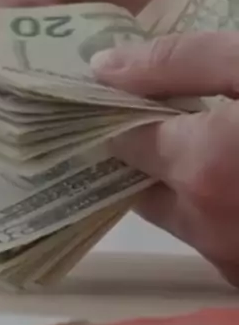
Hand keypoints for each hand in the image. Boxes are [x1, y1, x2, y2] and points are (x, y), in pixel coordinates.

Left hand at [91, 32, 238, 287]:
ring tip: (204, 137)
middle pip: (144, 187)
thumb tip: (107, 68)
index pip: (120, 141)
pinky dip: (217, 207)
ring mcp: (235, 263)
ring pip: (184, 218)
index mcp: (203, 168)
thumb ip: (187, 61)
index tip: (100, 91)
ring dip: (186, 183)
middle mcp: (209, 230)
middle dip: (147, 153)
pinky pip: (217, 238)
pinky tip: (230, 168)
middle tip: (157, 114)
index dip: (111, 112)